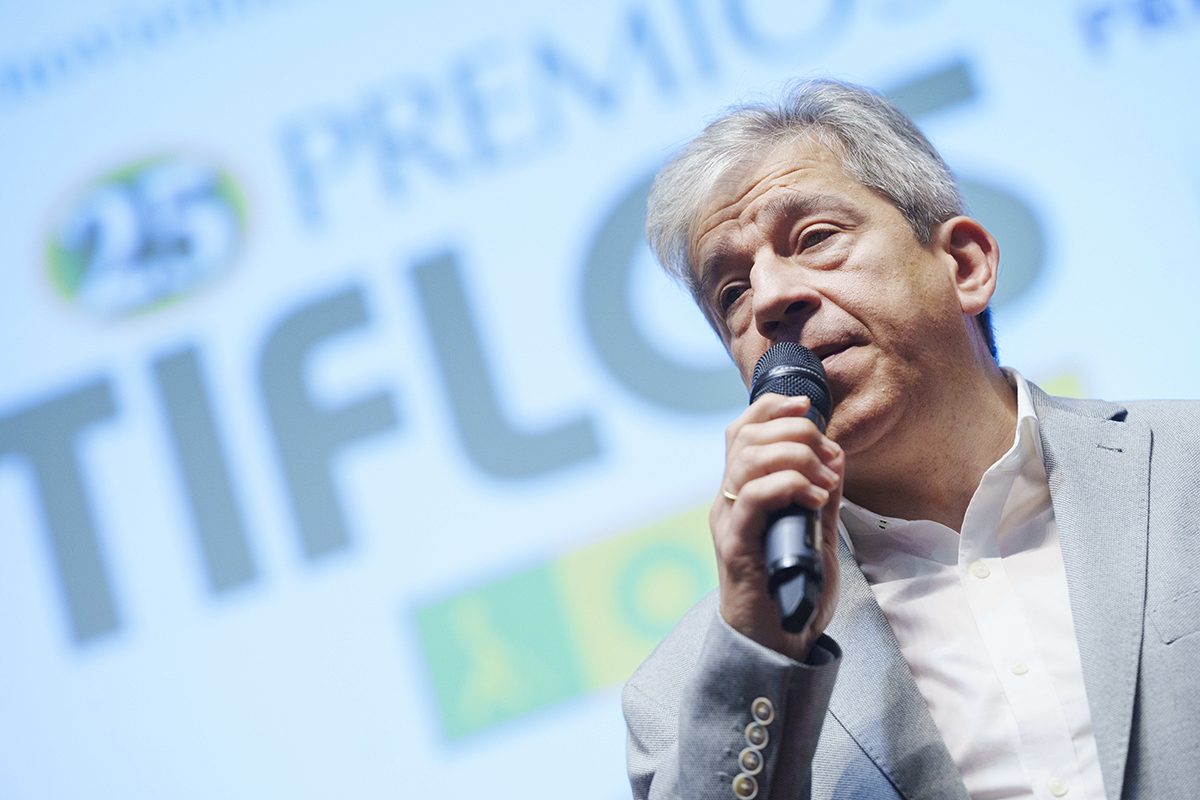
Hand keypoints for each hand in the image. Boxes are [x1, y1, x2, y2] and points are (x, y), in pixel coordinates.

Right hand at [710, 393, 844, 662]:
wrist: (774, 645)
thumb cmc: (793, 591)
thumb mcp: (815, 533)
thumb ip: (821, 496)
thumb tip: (835, 457)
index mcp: (741, 493)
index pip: (742, 430)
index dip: (771, 407)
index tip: (807, 406)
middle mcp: (727, 501)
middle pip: (746, 436)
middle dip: (796, 432)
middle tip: (829, 457)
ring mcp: (728, 522)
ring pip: (748, 459)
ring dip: (796, 456)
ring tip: (825, 480)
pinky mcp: (735, 546)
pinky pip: (754, 496)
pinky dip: (789, 485)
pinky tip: (816, 499)